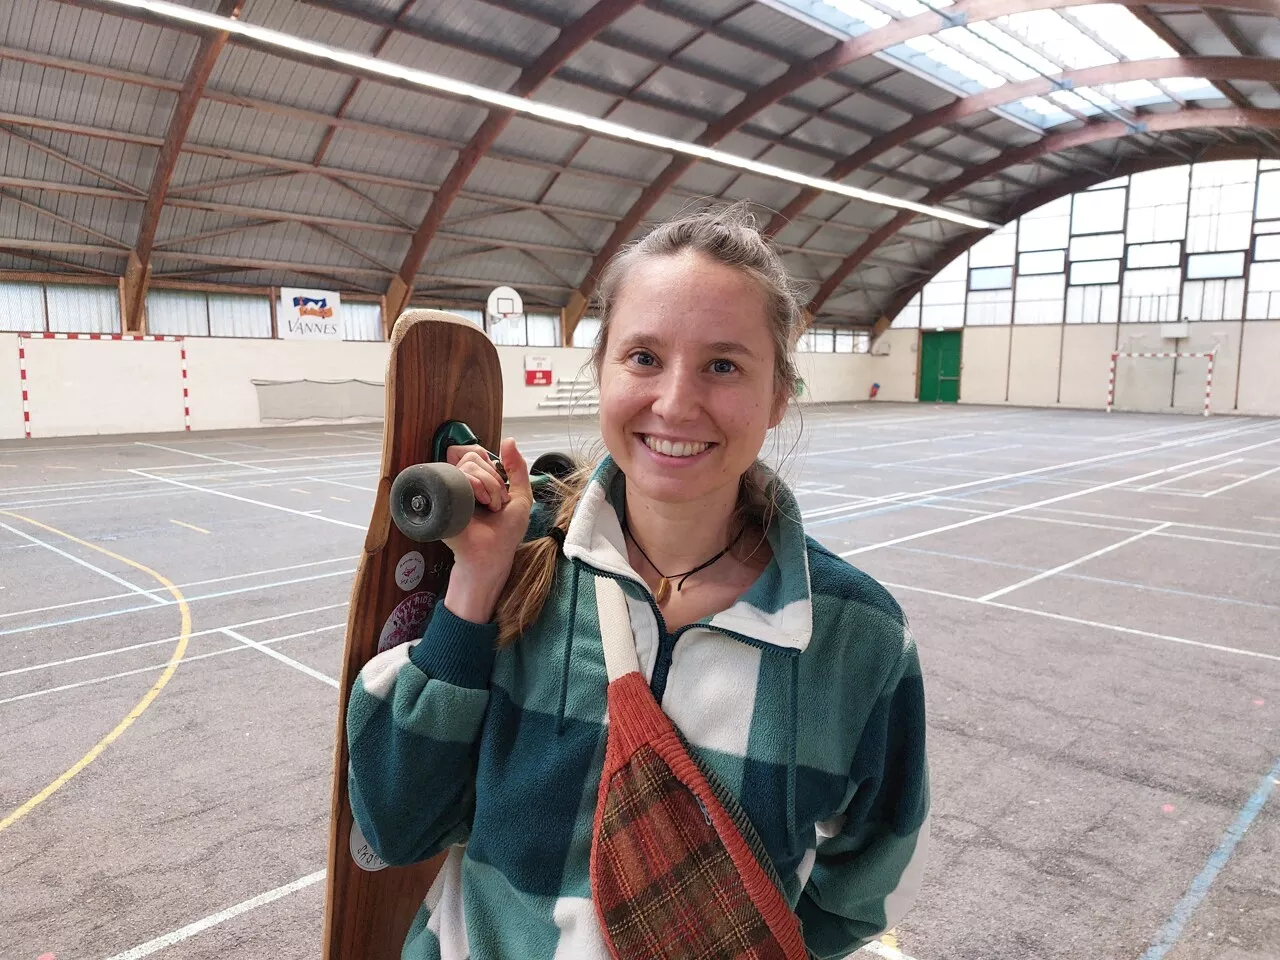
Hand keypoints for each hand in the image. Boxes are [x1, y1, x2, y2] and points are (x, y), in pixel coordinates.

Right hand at [441, 437, 532, 622]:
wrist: (491, 556)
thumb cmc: (504, 533)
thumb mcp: (521, 496)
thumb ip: (518, 468)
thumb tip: (508, 440)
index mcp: (477, 481)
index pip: (478, 453)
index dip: (492, 465)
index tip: (502, 487)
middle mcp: (462, 484)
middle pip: (474, 456)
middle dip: (495, 480)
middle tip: (497, 503)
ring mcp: (450, 490)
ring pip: (469, 464)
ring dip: (489, 486)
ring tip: (490, 507)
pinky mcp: (442, 497)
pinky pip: (458, 475)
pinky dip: (475, 486)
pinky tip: (479, 505)